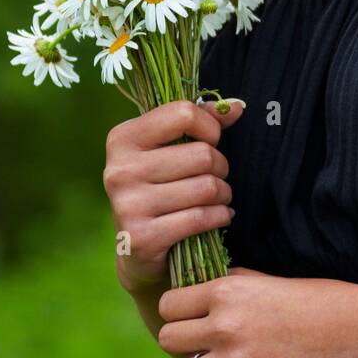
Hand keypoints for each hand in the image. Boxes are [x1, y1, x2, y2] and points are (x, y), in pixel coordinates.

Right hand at [102, 97, 244, 294]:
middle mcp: (120, 169)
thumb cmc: (159, 188)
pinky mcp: (142, 236)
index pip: (183, 114)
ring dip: (223, 194)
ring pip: (207, 187)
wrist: (137, 250)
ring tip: (218, 198)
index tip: (210, 142)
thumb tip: (237, 106)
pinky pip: (201, 217)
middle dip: (220, 167)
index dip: (209, 128)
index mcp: (123, 138)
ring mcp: (128, 204)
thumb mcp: (169, 150)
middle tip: (215, 177)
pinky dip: (220, 217)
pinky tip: (219, 217)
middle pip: (202, 154)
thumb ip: (200, 123)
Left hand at [158, 266, 357, 357]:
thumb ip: (231, 283)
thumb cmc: (317, 299)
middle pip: (167, 339)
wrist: (357, 330)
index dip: (178, 313)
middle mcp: (224, 325)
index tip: (193, 319)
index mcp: (226, 291)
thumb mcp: (268, 279)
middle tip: (204, 346)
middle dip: (182, 343)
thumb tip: (199, 287)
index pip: (168, 305)